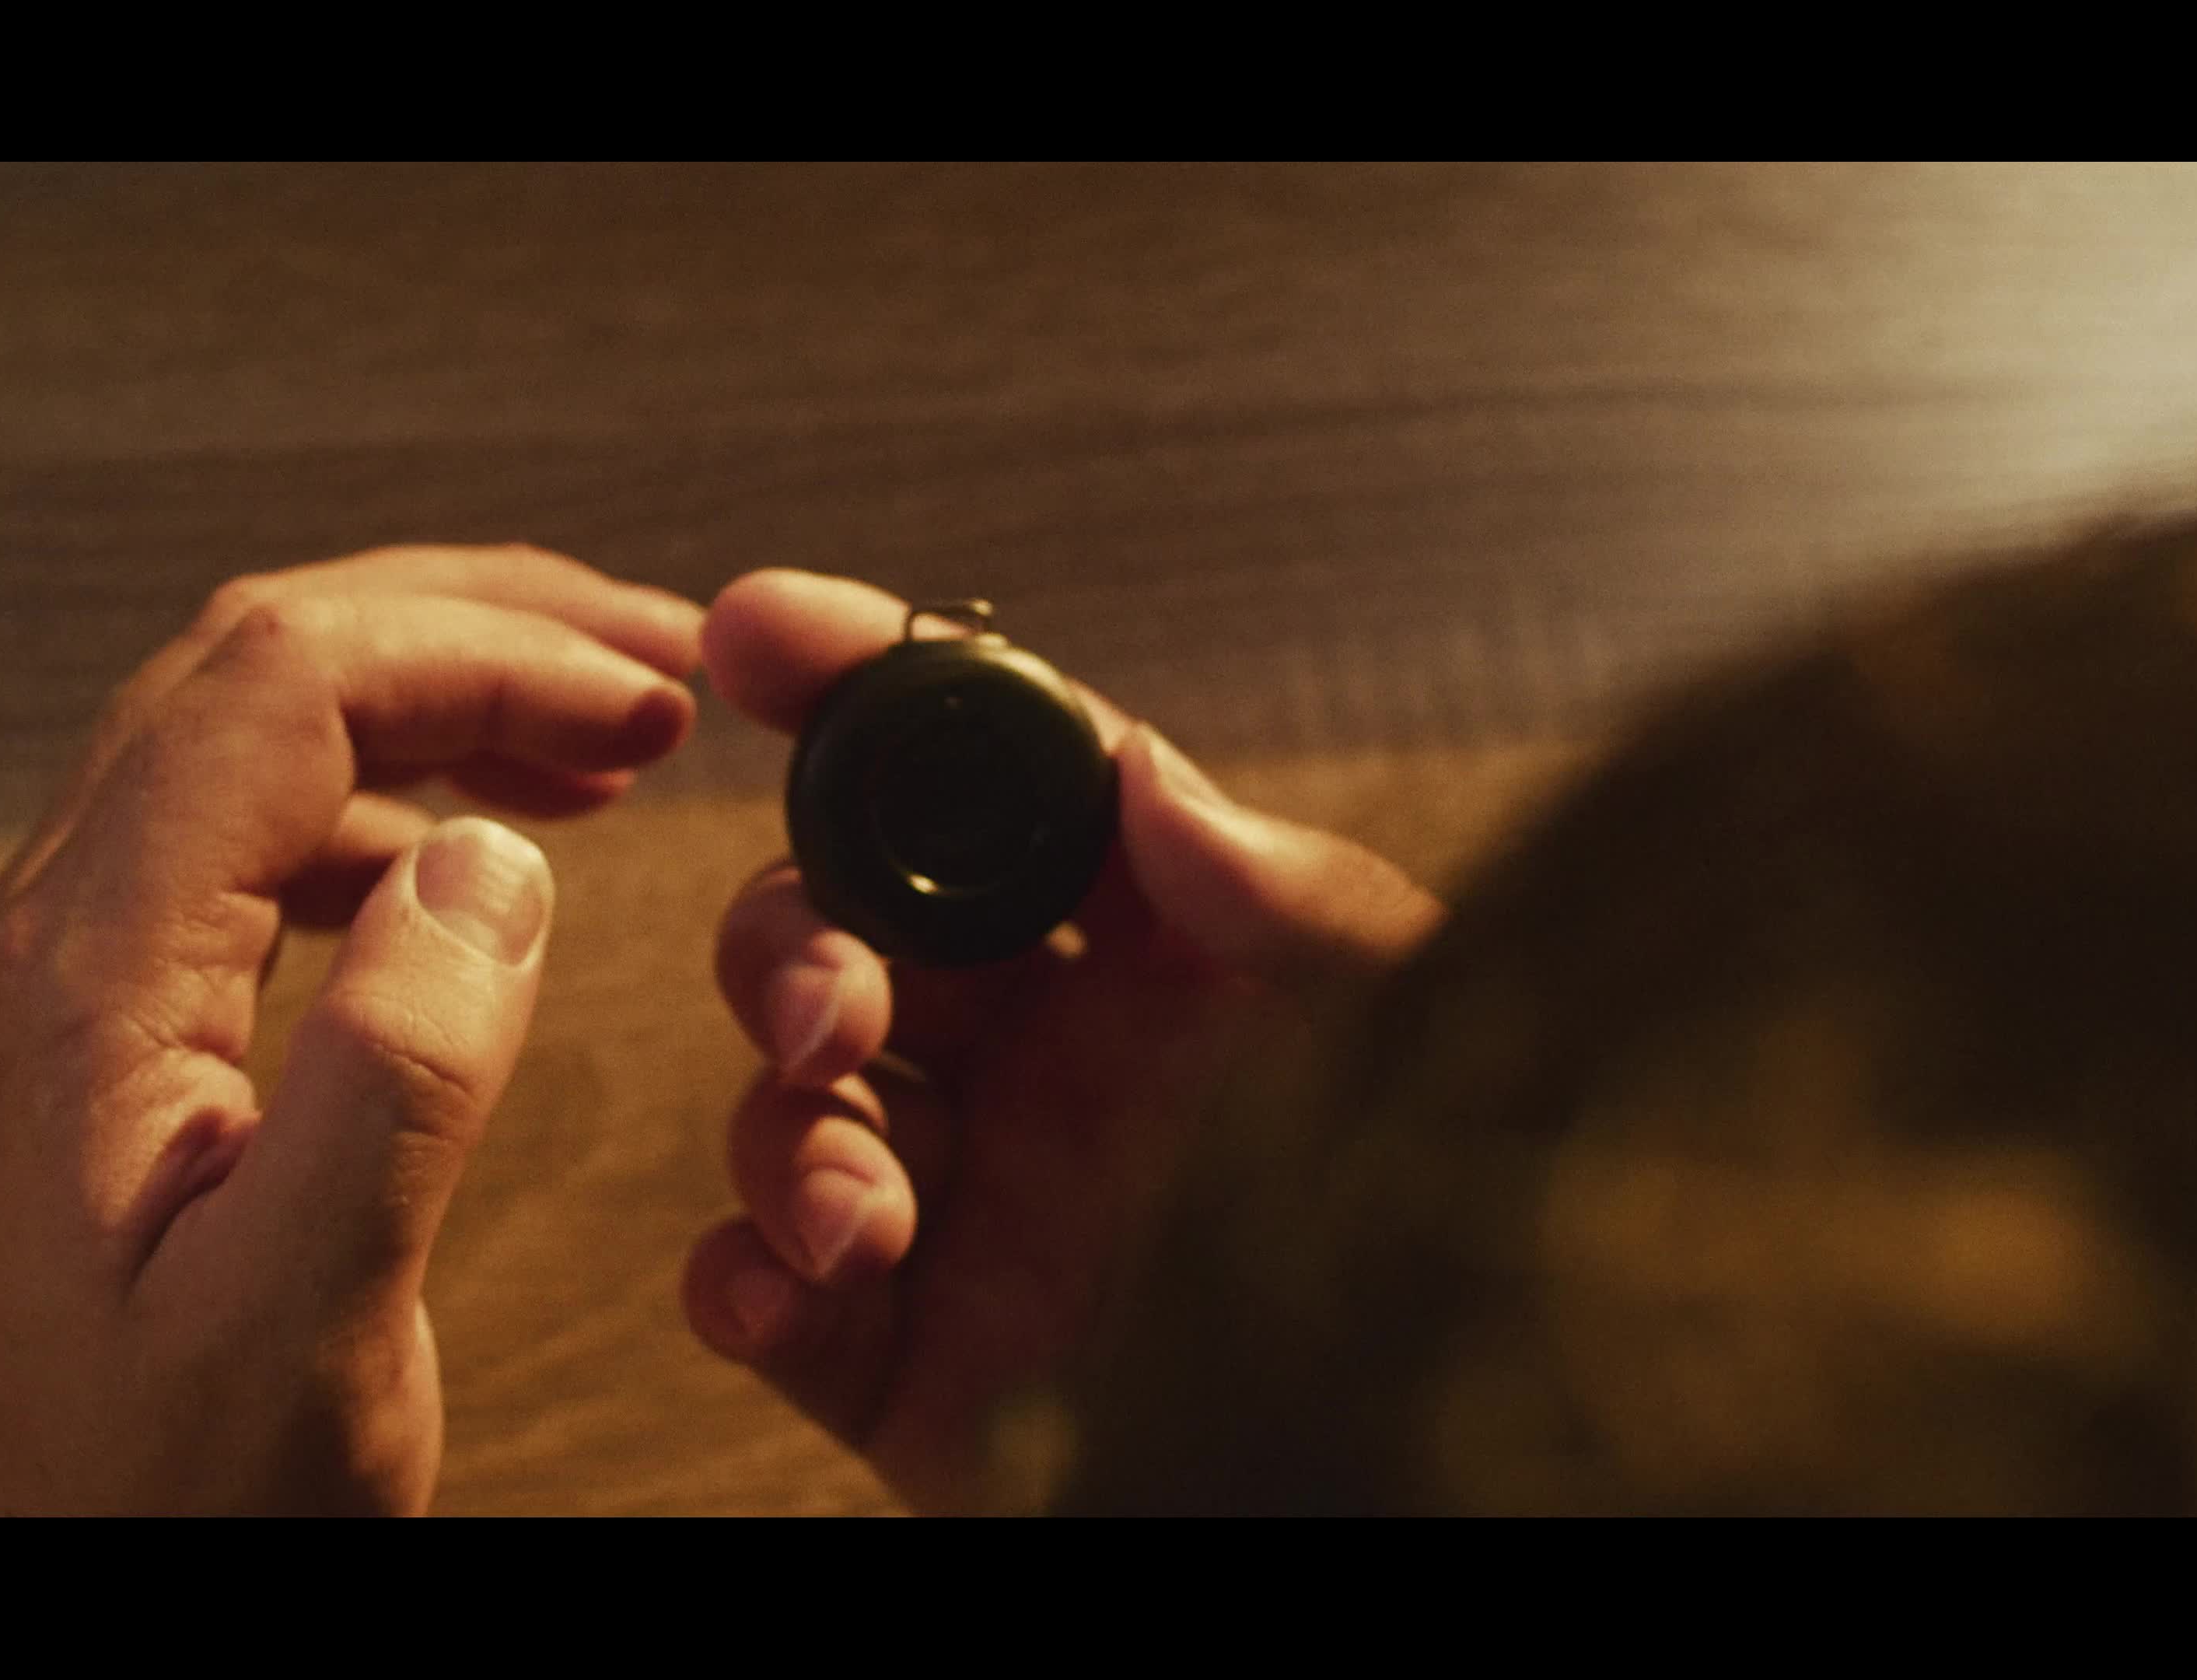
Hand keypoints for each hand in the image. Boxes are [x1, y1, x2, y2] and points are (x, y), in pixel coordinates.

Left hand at [0, 544, 700, 1513]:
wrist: (62, 1616)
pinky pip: (252, 842)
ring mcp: (74, 981)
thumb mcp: (303, 1320)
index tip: (651, 707)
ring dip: (440, 700)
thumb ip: (397, 1076)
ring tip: (604, 743)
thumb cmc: (166, 1509)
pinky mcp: (114, 1035)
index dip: (486, 650)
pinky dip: (394, 804)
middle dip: (474, 627)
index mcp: (85, 976)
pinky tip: (485, 860)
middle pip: (261, 665)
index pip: (285, 684)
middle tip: (656, 666)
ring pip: (256, 737)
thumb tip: (494, 858)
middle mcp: (55, 940)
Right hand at [678, 570, 1441, 1512]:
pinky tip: (784, 1290)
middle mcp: (1049, 1066)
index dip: (871, 691)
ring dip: (784, 1133)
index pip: (992, 783)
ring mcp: (974, 1211)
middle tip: (837, 1007)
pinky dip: (739, 1283)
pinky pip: (772, 1298)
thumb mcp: (1407, 1050)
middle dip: (798, 939)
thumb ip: (1289, 903)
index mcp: (1164, 958)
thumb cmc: (1456, 1249)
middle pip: (847, 932)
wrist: (1425, 1465)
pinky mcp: (916, 1365)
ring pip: (790, 1106)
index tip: (760, 630)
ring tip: (863, 1217)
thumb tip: (1139, 778)